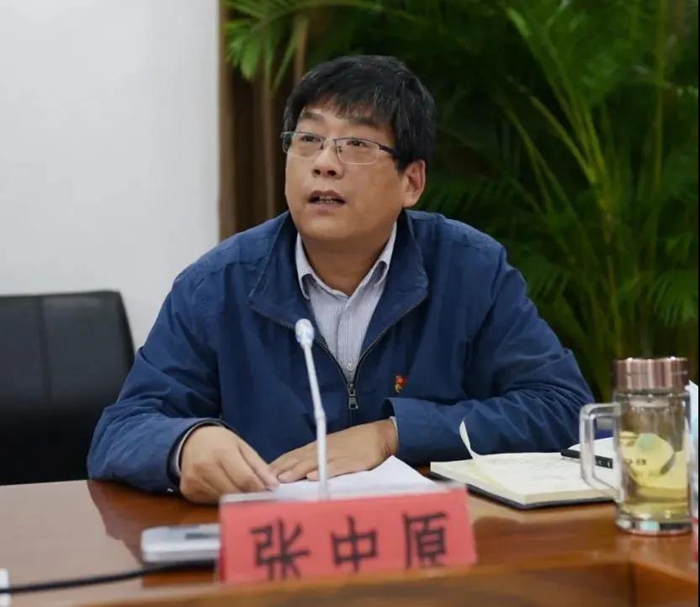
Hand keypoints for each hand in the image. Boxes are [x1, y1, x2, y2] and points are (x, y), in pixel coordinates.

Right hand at [179, 426, 277, 503]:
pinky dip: (221, 498)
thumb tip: (274, 486)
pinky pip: (211, 501)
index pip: (245, 479)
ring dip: (235, 499)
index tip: (269, 493)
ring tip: (241, 492)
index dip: (259, 489)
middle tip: (259, 496)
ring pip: (223, 499)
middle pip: (234, 492)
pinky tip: (223, 489)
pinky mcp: (188, 492)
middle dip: (248, 496)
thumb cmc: (220, 442)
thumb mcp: (242, 446)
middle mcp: (205, 468)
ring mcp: (194, 481)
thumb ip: (258, 466)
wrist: (190, 441)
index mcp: (222, 453)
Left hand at [270, 420, 397, 482]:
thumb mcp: (333, 447)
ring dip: (297, 470)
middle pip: (299, 458)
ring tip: (283, 479)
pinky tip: (313, 477)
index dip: (278, 464)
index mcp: (318, 446)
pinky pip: (336, 467)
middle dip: (282, 469)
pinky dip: (324, 472)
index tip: (261, 474)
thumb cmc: (356, 443)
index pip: (293, 454)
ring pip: (314, 462)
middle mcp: (324, 448)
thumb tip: (294, 470)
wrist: (381, 436)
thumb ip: (315, 457)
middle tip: (265, 480)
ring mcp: (338, 455)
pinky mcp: (352, 462)